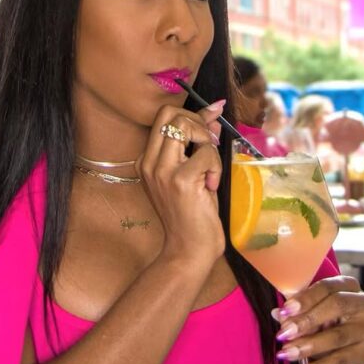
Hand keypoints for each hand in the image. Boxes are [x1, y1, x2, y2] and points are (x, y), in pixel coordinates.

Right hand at [137, 101, 224, 266]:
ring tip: (210, 169)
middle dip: (197, 121)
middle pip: (170, 113)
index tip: (212, 117)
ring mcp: (162, 171)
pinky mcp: (180, 180)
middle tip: (209, 144)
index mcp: (147, 160)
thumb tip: (212, 115)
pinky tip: (211, 186)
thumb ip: (198, 144)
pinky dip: (215, 165)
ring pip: (185, 126)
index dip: (192, 112)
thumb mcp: (193, 173)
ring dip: (207, 143)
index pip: (165, 117)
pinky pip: (205, 152)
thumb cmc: (193, 215)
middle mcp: (149, 162)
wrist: (188, 250)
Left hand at [272, 276, 363, 363]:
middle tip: (284, 334)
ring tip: (288, 354)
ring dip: (310, 346)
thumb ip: (296, 311)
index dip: (305, 298)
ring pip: (339, 336)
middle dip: (307, 320)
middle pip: (337, 306)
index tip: (285, 310)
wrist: (347, 344)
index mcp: (348, 285)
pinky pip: (343, 361)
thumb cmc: (326, 319)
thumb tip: (278, 314)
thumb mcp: (311, 311)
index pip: (327, 287)